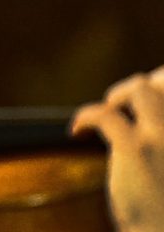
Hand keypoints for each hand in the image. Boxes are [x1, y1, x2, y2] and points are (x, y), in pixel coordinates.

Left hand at [73, 69, 163, 231]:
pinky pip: (106, 114)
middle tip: (131, 100)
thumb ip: (163, 146)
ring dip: (121, 94)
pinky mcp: (136, 150)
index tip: (157, 91)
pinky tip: (77, 133)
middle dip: (154, 81)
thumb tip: (151, 120)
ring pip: (141, 87)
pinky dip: (86, 118)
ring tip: (112, 109)